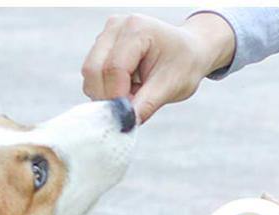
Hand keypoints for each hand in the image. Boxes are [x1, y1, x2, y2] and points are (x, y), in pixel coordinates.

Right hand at [81, 12, 235, 122]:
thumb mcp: (171, 86)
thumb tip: (125, 123)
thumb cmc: (184, 64)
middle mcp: (116, 27)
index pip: (113, 69)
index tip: (131, 112)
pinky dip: (105, 91)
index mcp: (136, 29)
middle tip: (131, 106)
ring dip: (107, 95)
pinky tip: (126, 88)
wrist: (189, 52)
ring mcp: (105, 36)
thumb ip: (146, 104)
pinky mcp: (100, 49)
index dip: (118, 97)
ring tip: (133, 93)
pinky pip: (92, 79)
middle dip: (108, 97)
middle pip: (93, 71)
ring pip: (89, 77)